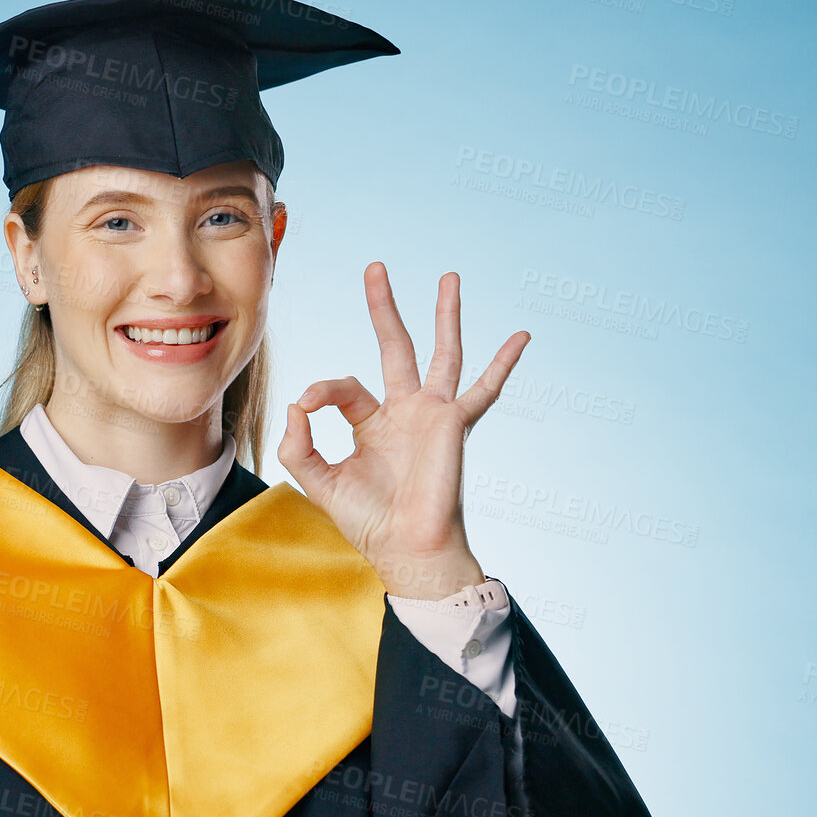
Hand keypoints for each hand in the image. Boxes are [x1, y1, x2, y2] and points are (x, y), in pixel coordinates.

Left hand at [278, 262, 529, 599]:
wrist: (406, 549)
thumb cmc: (368, 522)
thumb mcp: (318, 481)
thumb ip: (297, 445)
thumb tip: (295, 404)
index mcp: (372, 423)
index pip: (344, 386)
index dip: (321, 390)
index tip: (304, 406)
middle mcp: (405, 412)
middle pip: (395, 346)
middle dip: (384, 307)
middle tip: (375, 267)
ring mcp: (433, 415)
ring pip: (441, 353)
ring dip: (445, 315)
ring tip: (449, 276)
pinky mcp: (454, 424)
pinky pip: (484, 390)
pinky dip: (503, 363)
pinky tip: (521, 337)